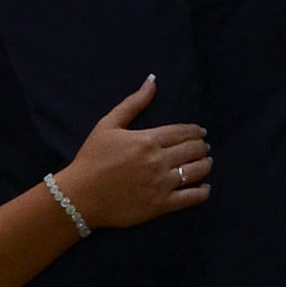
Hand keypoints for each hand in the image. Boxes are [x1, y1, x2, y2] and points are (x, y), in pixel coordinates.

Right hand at [53, 84, 212, 232]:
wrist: (80, 196)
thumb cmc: (91, 158)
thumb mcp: (107, 125)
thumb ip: (133, 103)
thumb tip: (152, 81)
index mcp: (147, 140)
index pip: (183, 132)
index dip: (195, 131)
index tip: (200, 132)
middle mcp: (158, 161)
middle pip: (193, 150)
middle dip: (202, 147)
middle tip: (203, 147)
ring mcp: (161, 184)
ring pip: (197, 171)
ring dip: (205, 165)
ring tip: (205, 163)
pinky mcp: (161, 205)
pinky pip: (192, 198)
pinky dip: (203, 191)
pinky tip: (204, 187)